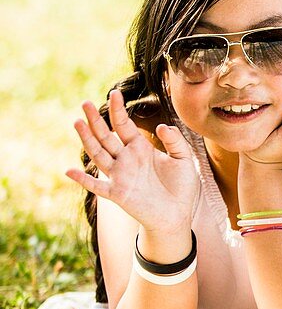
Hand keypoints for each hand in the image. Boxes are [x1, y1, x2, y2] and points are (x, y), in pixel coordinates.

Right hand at [66, 89, 197, 233]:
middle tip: (85, 103)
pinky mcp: (118, 194)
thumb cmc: (181, 187)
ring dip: (87, 139)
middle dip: (96, 120)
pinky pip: (97, 186)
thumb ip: (175, 141)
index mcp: (140, 148)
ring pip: (98, 154)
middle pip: (106, 136)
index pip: (124, 125)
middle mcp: (126, 159)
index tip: (114, 93)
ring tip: (78, 122)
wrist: (178, 215)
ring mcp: (119, 176)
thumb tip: (162, 126)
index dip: (118, 110)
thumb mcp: (184, 159)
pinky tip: (69, 171)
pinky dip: (83, 180)